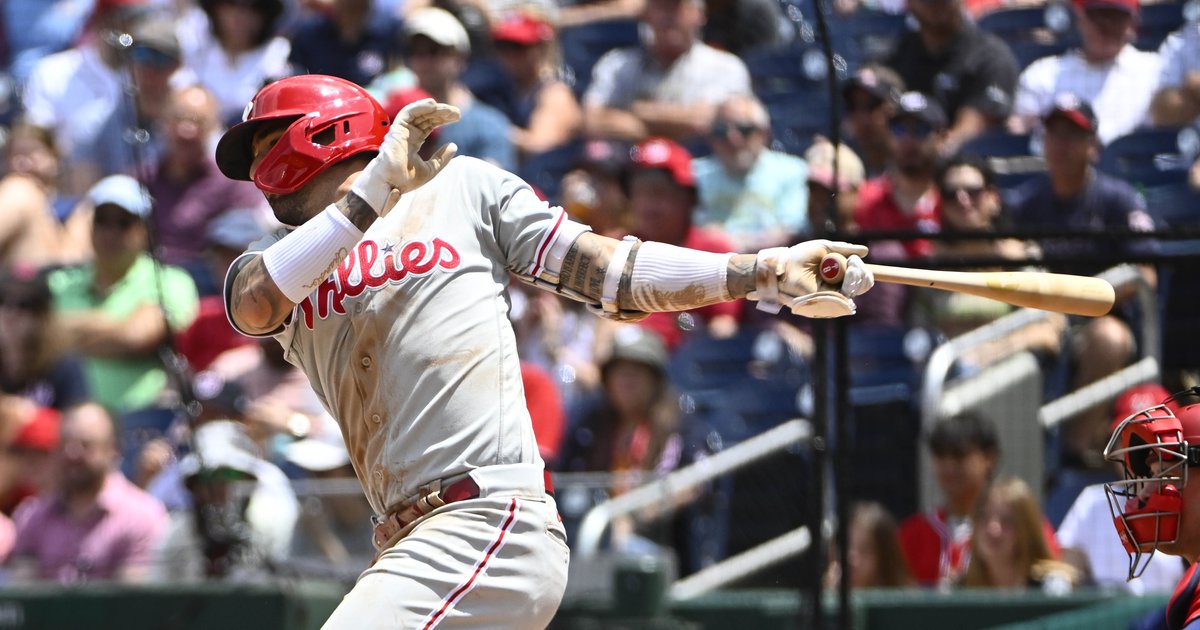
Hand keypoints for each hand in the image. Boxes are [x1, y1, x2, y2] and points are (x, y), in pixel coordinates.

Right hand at [351, 98, 460, 213]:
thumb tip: (454, 145)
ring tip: (450, 110)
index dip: (442, 120)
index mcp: (413, 142)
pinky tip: (433, 105)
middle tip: (457, 113)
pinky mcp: (396, 129)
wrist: (391, 184)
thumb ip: (441, 158)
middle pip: (426, 118)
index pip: (429, 125)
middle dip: (442, 113)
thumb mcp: (430, 169)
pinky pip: (408, 113)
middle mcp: (407, 134)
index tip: (457, 118)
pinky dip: (419, 107)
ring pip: (419, 113)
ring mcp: (401, 131)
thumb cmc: (406, 180)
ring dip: (434, 109)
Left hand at [749, 240, 871, 317]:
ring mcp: (836, 293)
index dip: (863, 270)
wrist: (786, 267)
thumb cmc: (801, 256)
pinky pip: (849, 296)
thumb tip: (865, 252)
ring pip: (859, 288)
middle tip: (851, 264)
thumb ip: (845, 249)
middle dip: (861, 272)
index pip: (861, 275)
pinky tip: (846, 280)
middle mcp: (839, 284)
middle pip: (864, 282)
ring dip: (857, 276)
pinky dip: (850, 285)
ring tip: (848, 269)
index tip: (854, 261)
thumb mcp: (826, 248)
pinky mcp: (830, 301)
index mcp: (839, 272)